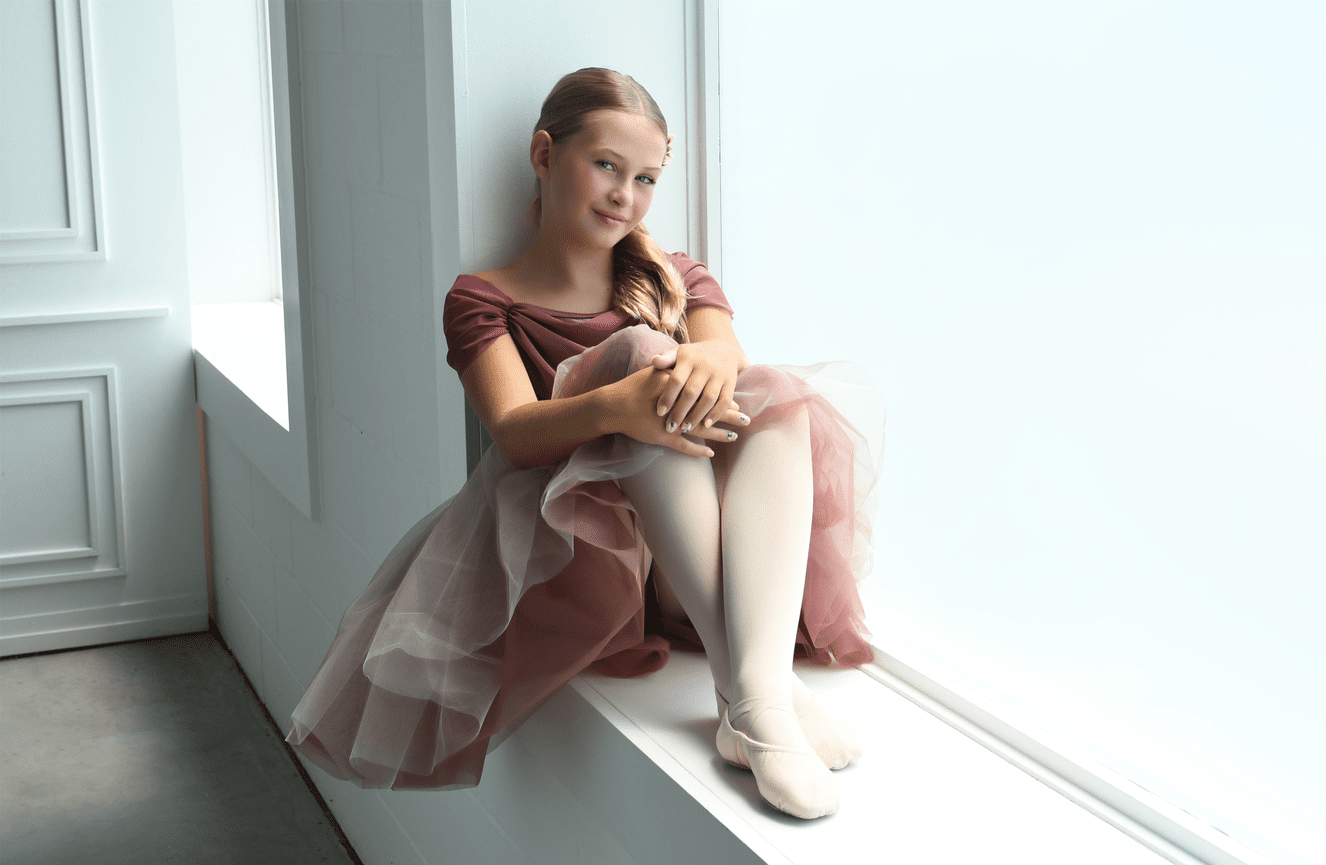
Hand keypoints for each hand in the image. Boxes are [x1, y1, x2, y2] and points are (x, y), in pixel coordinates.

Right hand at [602, 365, 749, 457]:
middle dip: (729, 415)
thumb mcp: (655, 372)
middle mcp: (679, 406)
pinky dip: (698, 451)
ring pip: (701, 430)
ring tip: (736, 437)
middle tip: (747, 419)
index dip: (722, 398)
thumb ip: (673, 369)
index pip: (707, 393)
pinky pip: (684, 447)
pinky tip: (711, 453)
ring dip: (720, 434)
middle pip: (709, 411)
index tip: (738, 401)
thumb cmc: (634, 387)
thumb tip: (689, 367)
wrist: (613, 405)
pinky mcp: (664, 438)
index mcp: (680, 389)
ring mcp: (672, 424)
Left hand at [649, 341, 747, 435]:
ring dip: (697, 415)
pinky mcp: (731, 382)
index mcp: (688, 359)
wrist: (724, 350)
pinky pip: (724, 401)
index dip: (668, 397)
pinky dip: (716, 414)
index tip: (659, 413)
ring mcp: (719, 374)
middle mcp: (705, 366)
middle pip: (692, 392)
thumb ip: (666, 358)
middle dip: (680, 411)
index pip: (676, 379)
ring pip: (708, 398)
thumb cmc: (693, 356)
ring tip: (686, 428)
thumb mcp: (679, 353)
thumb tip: (653, 361)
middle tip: (670, 426)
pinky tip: (706, 425)